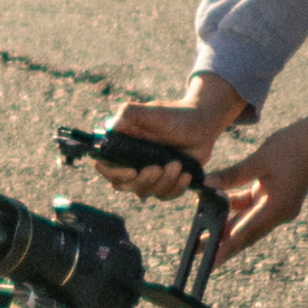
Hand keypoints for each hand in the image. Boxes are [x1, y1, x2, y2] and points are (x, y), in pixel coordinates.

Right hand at [106, 77, 254, 193]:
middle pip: (123, 185)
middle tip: (159, 167)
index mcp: (122, 145)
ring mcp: (147, 174)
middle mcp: (131, 161)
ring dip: (163, 182)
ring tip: (178, 164)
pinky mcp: (164, 182)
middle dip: (143, 180)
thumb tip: (111, 126)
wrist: (202, 125)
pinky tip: (186, 175)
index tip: (132, 170)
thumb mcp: (152, 111)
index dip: (114, 173)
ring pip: (144, 192)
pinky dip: (175, 188)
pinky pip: (163, 196)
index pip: (105, 166)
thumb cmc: (175, 116)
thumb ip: (129, 113)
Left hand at [209, 110, 307, 262]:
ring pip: (248, 221)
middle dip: (223, 241)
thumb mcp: (258, 160)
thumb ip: (232, 175)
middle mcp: (279, 212)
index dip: (228, 246)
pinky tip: (218, 206)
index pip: (247, 231)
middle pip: (247, 232)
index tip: (213, 261)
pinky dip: (236, 208)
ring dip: (228, 225)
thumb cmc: (291, 146)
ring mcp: (279, 206)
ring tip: (204, 233)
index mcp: (277, 207)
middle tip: (199, 251)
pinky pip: (253, 208)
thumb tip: (206, 184)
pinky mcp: (277, 197)